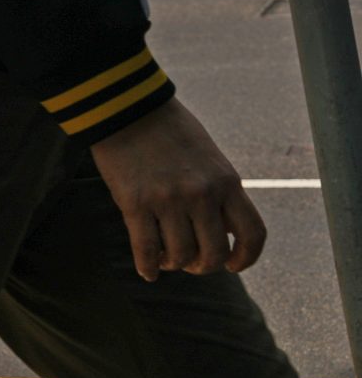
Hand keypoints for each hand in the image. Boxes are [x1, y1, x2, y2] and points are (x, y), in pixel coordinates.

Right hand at [92, 98, 265, 278]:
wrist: (126, 105)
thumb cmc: (168, 129)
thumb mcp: (208, 157)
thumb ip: (219, 191)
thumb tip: (222, 230)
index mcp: (226, 182)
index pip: (252, 234)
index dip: (245, 258)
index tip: (232, 265)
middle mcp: (201, 194)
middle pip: (213, 253)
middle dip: (203, 266)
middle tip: (191, 263)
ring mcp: (167, 200)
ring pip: (180, 255)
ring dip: (175, 264)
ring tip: (167, 259)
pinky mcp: (134, 202)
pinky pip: (146, 249)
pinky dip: (148, 267)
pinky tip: (148, 271)